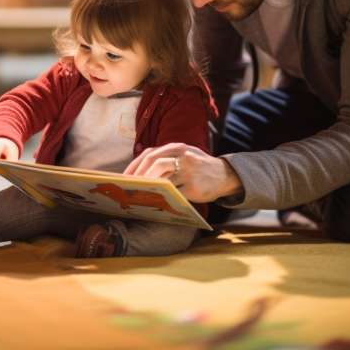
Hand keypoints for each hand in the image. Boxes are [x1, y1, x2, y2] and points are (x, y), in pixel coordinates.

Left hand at [123, 143, 241, 202]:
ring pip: (163, 178)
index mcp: (176, 147)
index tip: (124, 176)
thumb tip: (139, 175)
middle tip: (128, 187)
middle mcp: (182, 156)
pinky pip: (174, 193)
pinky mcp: (193, 187)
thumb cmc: (198, 166)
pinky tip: (155, 201)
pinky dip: (163, 197)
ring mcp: (189, 171)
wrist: (224, 175)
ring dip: (148, 186)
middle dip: (138, 176)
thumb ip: (166, 160)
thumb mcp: (183, 155)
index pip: (150, 154)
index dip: (135, 165)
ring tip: (138, 194)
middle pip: (154, 163)